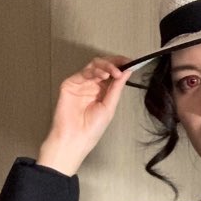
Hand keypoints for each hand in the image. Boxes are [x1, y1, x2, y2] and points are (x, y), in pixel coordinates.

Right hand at [39, 55, 132, 172]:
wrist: (76, 138)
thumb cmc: (91, 129)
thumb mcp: (110, 106)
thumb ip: (117, 87)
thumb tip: (127, 71)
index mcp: (102, 91)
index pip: (112, 73)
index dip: (120, 65)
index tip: (130, 62)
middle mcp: (92, 86)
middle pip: (103, 66)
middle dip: (114, 62)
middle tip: (123, 64)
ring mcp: (81, 84)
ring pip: (93, 66)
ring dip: (106, 66)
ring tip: (114, 73)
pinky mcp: (70, 84)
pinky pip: (83, 72)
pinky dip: (94, 71)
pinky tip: (103, 76)